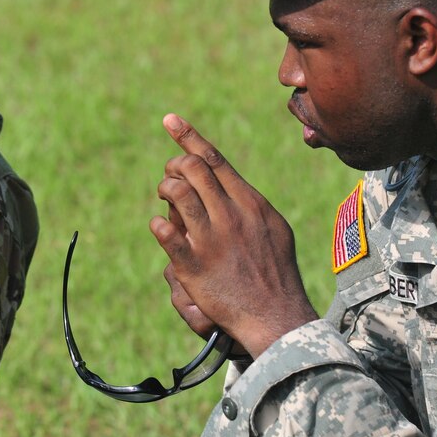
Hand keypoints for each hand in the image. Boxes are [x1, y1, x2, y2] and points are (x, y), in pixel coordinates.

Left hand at [149, 114, 317, 358]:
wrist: (278, 317)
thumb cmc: (275, 273)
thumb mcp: (273, 228)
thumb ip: (248, 204)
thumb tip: (226, 185)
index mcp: (250, 202)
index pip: (214, 160)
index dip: (188, 137)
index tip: (169, 120)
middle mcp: (231, 215)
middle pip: (192, 168)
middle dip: (173, 167)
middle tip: (169, 179)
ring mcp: (213, 239)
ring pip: (177, 193)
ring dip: (164, 191)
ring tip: (165, 200)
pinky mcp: (195, 265)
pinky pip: (166, 234)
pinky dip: (158, 225)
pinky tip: (162, 228)